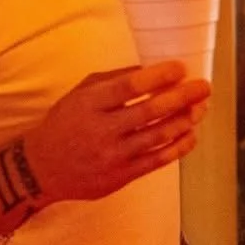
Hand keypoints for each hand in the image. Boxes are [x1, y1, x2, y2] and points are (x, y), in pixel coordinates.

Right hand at [24, 64, 211, 205]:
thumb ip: (113, 79)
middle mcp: (101, 130)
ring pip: (158, 136)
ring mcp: (112, 155)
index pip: (128, 87)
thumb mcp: (80, 94)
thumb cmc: (66, 123)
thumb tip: (151, 69)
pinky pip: (157, 160)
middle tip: (204, 87)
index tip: (181, 68)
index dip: (158, 76)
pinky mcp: (121, 176)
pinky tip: (191, 135)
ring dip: (185, 121)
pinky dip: (178, 147)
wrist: (41, 169)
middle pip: (150, 111)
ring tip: (201, 108)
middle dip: (182, 97)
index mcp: (89, 104)